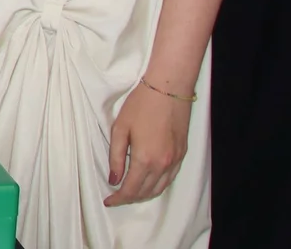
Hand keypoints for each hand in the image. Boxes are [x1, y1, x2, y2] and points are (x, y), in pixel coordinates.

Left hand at [104, 82, 192, 206]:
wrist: (169, 89)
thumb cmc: (140, 105)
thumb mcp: (120, 129)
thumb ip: (116, 157)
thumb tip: (114, 179)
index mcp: (145, 159)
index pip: (130, 189)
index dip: (118, 198)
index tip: (108, 201)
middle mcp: (162, 165)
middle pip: (145, 192)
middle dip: (129, 198)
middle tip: (116, 196)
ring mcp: (175, 161)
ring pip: (159, 188)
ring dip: (144, 194)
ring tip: (130, 192)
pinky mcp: (182, 154)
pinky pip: (170, 179)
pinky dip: (158, 186)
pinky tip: (149, 182)